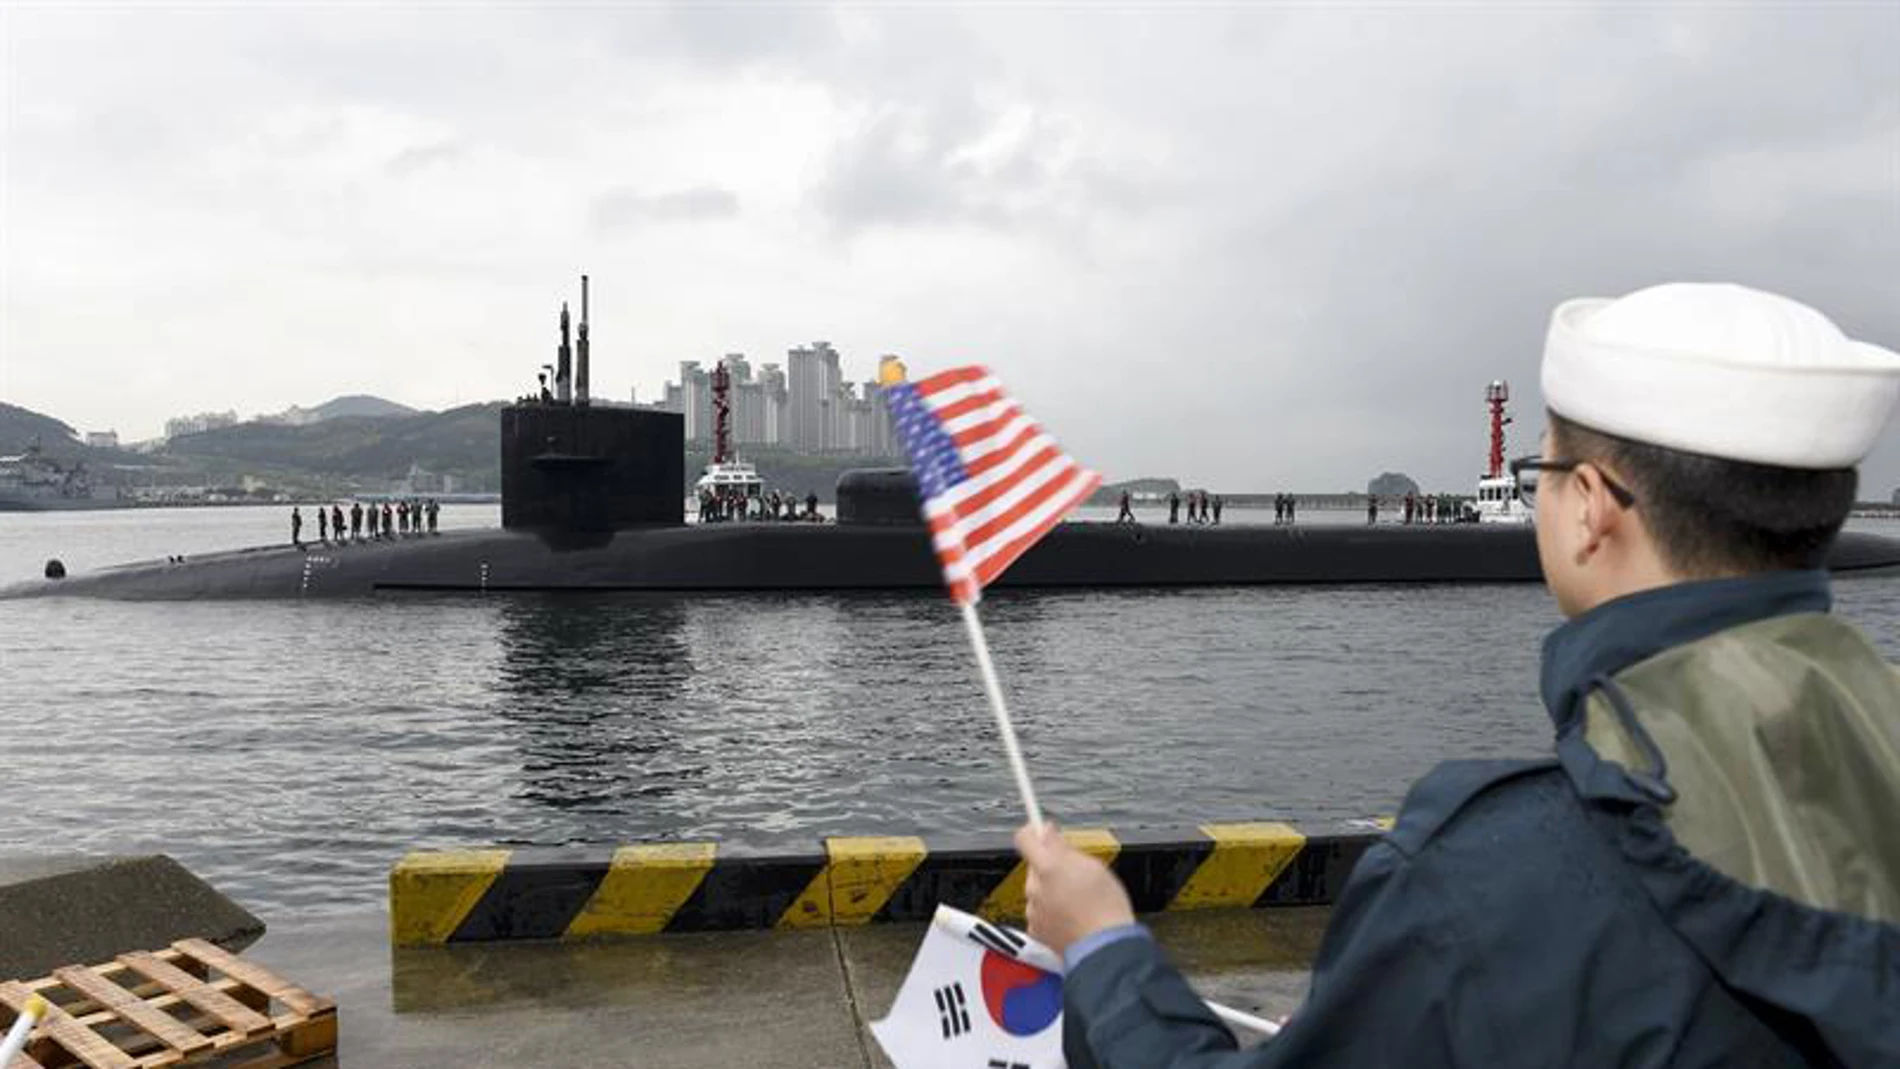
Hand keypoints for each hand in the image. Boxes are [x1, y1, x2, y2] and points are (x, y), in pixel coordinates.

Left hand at [1014, 821, 1135, 954]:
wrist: (1105, 948)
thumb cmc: (1106, 908)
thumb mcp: (1094, 866)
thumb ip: (1064, 847)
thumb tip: (1047, 832)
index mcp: (1048, 868)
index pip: (1024, 839)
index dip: (1033, 832)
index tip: (1043, 830)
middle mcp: (1035, 889)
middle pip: (1035, 867)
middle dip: (1050, 866)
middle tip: (1076, 873)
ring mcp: (1034, 911)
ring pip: (1038, 891)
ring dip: (1052, 891)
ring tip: (1078, 901)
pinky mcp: (1036, 931)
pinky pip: (1040, 913)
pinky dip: (1051, 913)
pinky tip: (1071, 917)